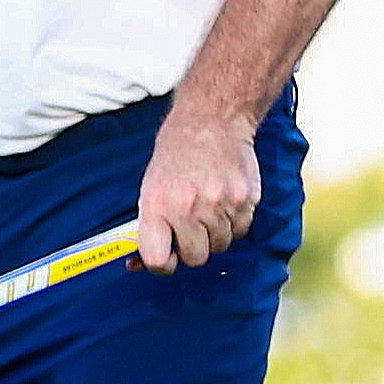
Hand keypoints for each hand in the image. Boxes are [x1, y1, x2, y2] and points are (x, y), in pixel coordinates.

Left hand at [136, 104, 258, 271]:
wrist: (212, 119)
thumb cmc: (177, 153)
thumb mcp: (151, 186)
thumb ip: (149, 225)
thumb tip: (137, 263)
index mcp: (157, 205)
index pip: (158, 260)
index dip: (162, 264)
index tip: (166, 257)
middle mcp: (188, 208)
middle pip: (195, 258)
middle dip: (191, 247)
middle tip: (189, 225)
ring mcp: (220, 205)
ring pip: (220, 245)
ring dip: (214, 233)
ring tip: (208, 204)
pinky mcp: (245, 200)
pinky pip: (240, 230)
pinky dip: (233, 221)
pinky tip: (224, 198)